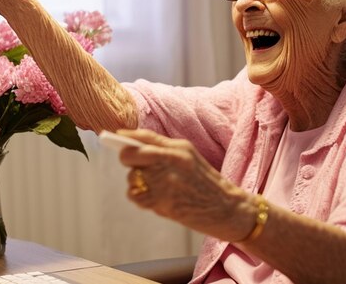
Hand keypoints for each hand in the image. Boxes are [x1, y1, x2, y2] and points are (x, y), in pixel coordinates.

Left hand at [118, 129, 255, 241]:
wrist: (228, 209)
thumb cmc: (207, 183)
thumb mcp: (191, 158)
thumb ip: (166, 151)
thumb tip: (136, 148)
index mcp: (180, 148)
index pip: (146, 137)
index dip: (128, 135)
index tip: (117, 135)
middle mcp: (172, 161)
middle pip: (132, 154)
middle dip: (126, 157)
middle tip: (129, 163)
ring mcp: (166, 182)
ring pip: (132, 176)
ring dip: (136, 181)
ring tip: (153, 187)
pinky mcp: (163, 201)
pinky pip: (136, 195)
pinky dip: (139, 197)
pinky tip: (152, 199)